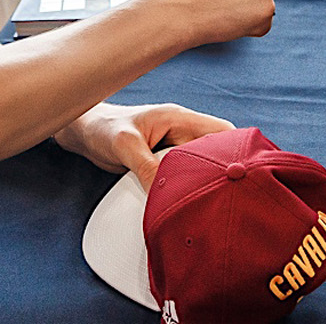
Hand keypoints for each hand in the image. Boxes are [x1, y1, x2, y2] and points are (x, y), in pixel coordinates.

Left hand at [54, 101, 233, 189]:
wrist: (84, 135)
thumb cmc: (103, 128)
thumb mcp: (124, 145)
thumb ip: (145, 165)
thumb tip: (165, 191)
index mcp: (179, 119)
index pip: (222, 131)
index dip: (236, 150)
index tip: (240, 174)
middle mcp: (182, 133)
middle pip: (217, 153)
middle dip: (223, 173)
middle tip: (227, 197)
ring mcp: (174, 150)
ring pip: (202, 168)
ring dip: (205, 184)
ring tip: (211, 205)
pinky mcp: (166, 166)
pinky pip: (185, 178)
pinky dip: (189, 190)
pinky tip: (189, 206)